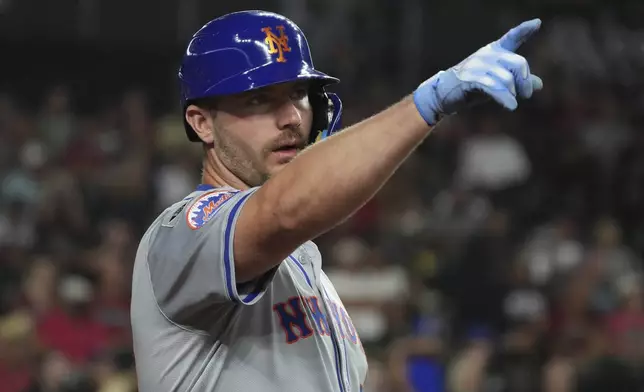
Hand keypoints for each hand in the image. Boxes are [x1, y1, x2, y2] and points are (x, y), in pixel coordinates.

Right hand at [414, 19, 543, 124]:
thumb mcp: (497, 82)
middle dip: (525, 81)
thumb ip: (517, 82)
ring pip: (507, 78)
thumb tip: (539, 84)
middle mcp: (487, 55)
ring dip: (512, 93)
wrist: (443, 94)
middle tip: (526, 94)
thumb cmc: (472, 87)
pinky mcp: (470, 79)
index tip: (537, 24)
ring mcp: (478, 66)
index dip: (524, 30)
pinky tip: (511, 106)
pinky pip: (493, 87)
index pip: (511, 38)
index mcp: (494, 51)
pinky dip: (504, 98)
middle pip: (518, 63)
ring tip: (512, 103)